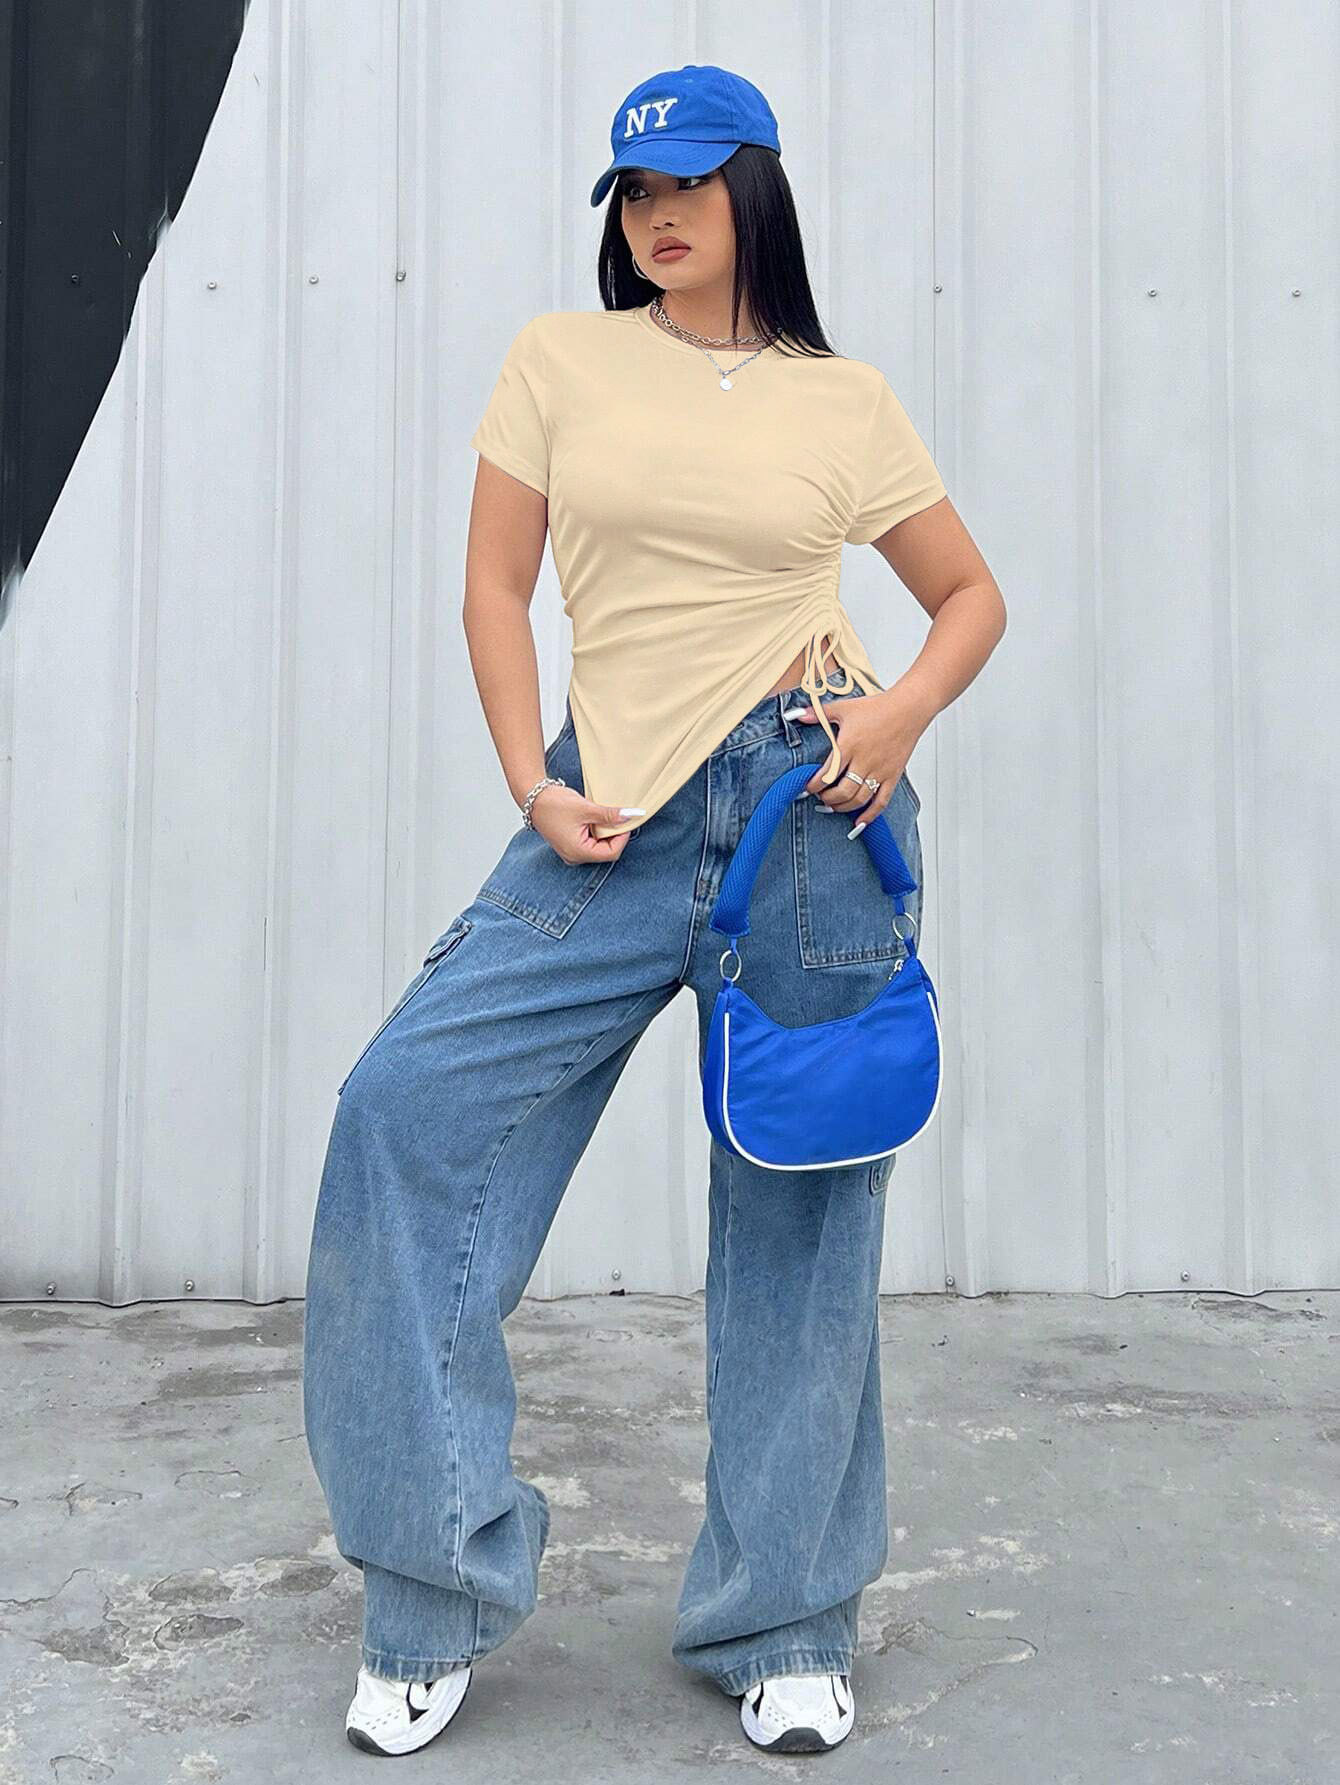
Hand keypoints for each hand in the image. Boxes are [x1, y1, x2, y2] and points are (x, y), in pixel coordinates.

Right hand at [528, 783, 637, 863]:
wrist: (534, 798)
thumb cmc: (553, 804)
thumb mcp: (586, 808)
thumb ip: (609, 815)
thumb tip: (630, 816)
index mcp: (578, 852)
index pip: (611, 853)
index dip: (622, 837)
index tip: (626, 821)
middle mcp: (575, 856)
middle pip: (606, 851)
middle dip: (614, 834)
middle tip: (617, 816)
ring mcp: (572, 851)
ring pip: (599, 847)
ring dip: (606, 832)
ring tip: (604, 816)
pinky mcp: (570, 844)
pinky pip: (591, 842)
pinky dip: (597, 831)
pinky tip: (595, 818)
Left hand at [793, 691, 922, 831]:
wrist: (907, 709)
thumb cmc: (877, 708)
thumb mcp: (843, 708)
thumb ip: (818, 714)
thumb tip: (795, 714)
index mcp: (849, 746)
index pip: (827, 774)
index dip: (814, 785)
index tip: (807, 788)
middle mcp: (864, 761)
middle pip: (843, 792)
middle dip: (827, 799)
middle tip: (820, 797)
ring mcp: (880, 771)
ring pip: (859, 799)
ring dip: (843, 807)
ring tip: (834, 806)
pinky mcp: (893, 776)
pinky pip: (882, 801)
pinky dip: (870, 815)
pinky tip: (859, 822)